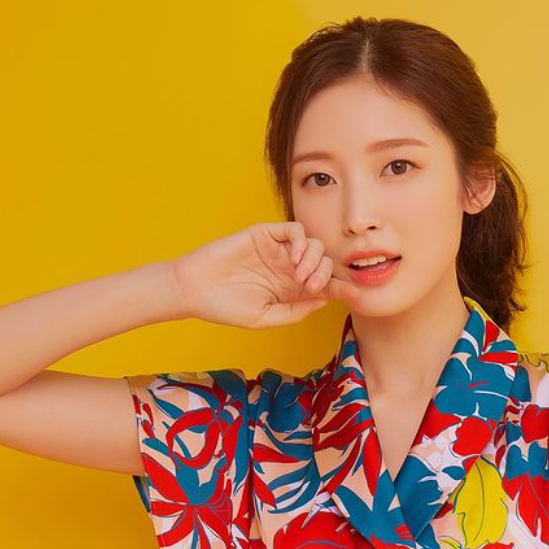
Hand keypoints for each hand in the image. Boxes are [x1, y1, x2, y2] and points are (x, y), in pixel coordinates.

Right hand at [168, 221, 360, 328]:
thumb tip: (324, 300)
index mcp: (290, 289)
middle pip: (324, 263)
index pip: (324, 284)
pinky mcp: (265, 234)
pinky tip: (294, 259)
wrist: (193, 290)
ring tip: (300, 277)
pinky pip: (294, 230)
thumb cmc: (225, 307)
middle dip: (325, 275)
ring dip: (315, 260)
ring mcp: (278, 250)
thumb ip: (295, 311)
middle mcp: (288, 268)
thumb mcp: (265, 318)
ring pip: (313, 244)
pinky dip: (301, 242)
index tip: (355, 294)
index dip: (341, 288)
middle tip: (310, 287)